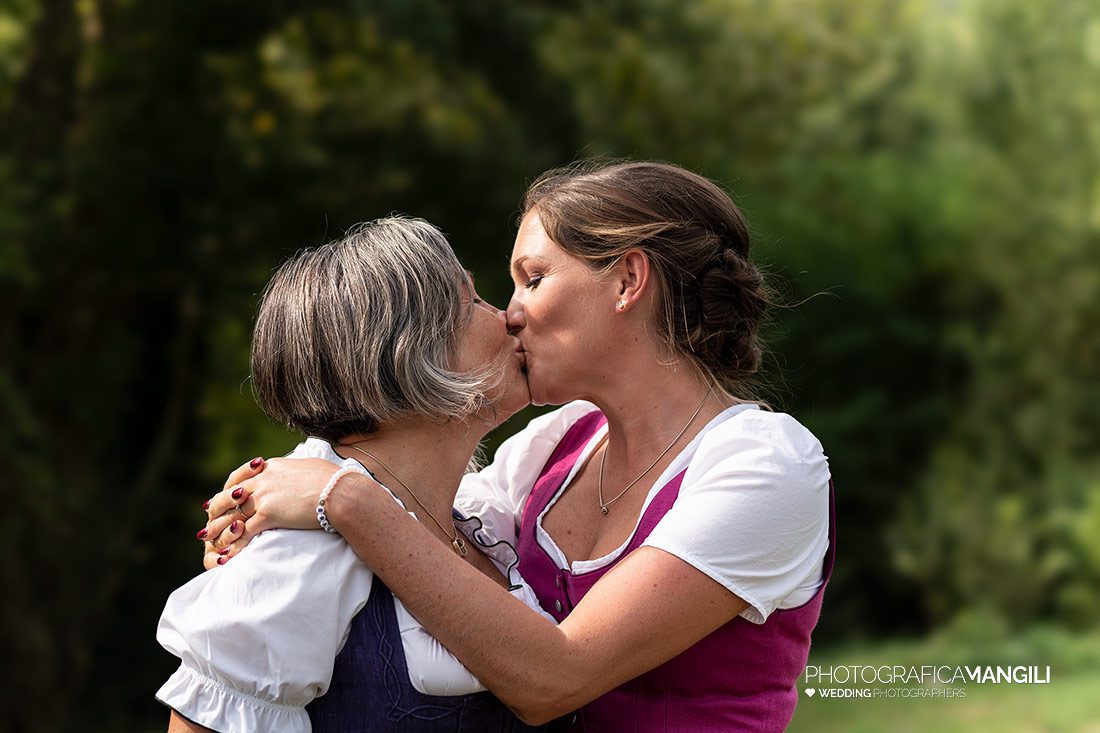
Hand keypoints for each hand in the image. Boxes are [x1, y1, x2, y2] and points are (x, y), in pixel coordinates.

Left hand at [199, 456, 339, 566]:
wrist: (341, 492)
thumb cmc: (336, 480)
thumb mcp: (312, 467)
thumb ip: (299, 471)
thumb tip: (305, 473)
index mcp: (273, 466)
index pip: (242, 476)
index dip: (229, 488)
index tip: (223, 496)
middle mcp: (263, 479)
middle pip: (229, 494)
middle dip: (216, 508)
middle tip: (209, 519)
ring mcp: (264, 497)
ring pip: (232, 514)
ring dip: (218, 528)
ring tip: (208, 539)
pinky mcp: (269, 515)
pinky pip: (244, 532)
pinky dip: (233, 545)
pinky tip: (226, 554)